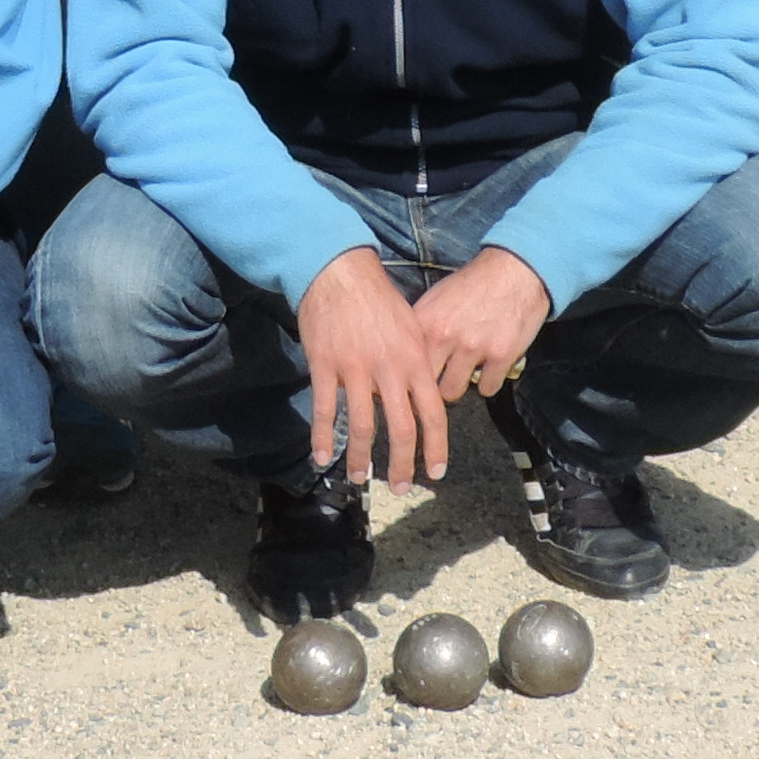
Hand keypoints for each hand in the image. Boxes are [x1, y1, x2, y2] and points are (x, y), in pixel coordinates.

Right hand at [296, 246, 451, 490]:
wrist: (339, 271)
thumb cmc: (378, 298)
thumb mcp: (411, 326)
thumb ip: (416, 364)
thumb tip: (420, 397)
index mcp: (415, 359)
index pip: (433, 413)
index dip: (435, 447)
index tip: (435, 472)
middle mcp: (389, 368)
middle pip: (401, 428)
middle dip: (402, 465)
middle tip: (401, 488)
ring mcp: (356, 368)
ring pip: (363, 426)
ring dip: (362, 458)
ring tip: (360, 479)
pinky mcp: (325, 365)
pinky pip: (326, 409)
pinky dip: (324, 437)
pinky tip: (322, 457)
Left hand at [404, 250, 549, 414]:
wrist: (514, 270)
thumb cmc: (475, 283)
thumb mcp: (437, 298)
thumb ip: (422, 326)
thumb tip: (409, 353)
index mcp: (425, 321)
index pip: (406, 362)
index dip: (410, 373)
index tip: (414, 378)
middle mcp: (445, 336)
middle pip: (426, 383)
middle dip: (432, 384)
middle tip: (440, 379)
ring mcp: (473, 347)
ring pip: (453, 391)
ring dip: (459, 384)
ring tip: (464, 374)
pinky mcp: (500, 356)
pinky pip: (487, 388)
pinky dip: (489, 383)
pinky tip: (489, 370)